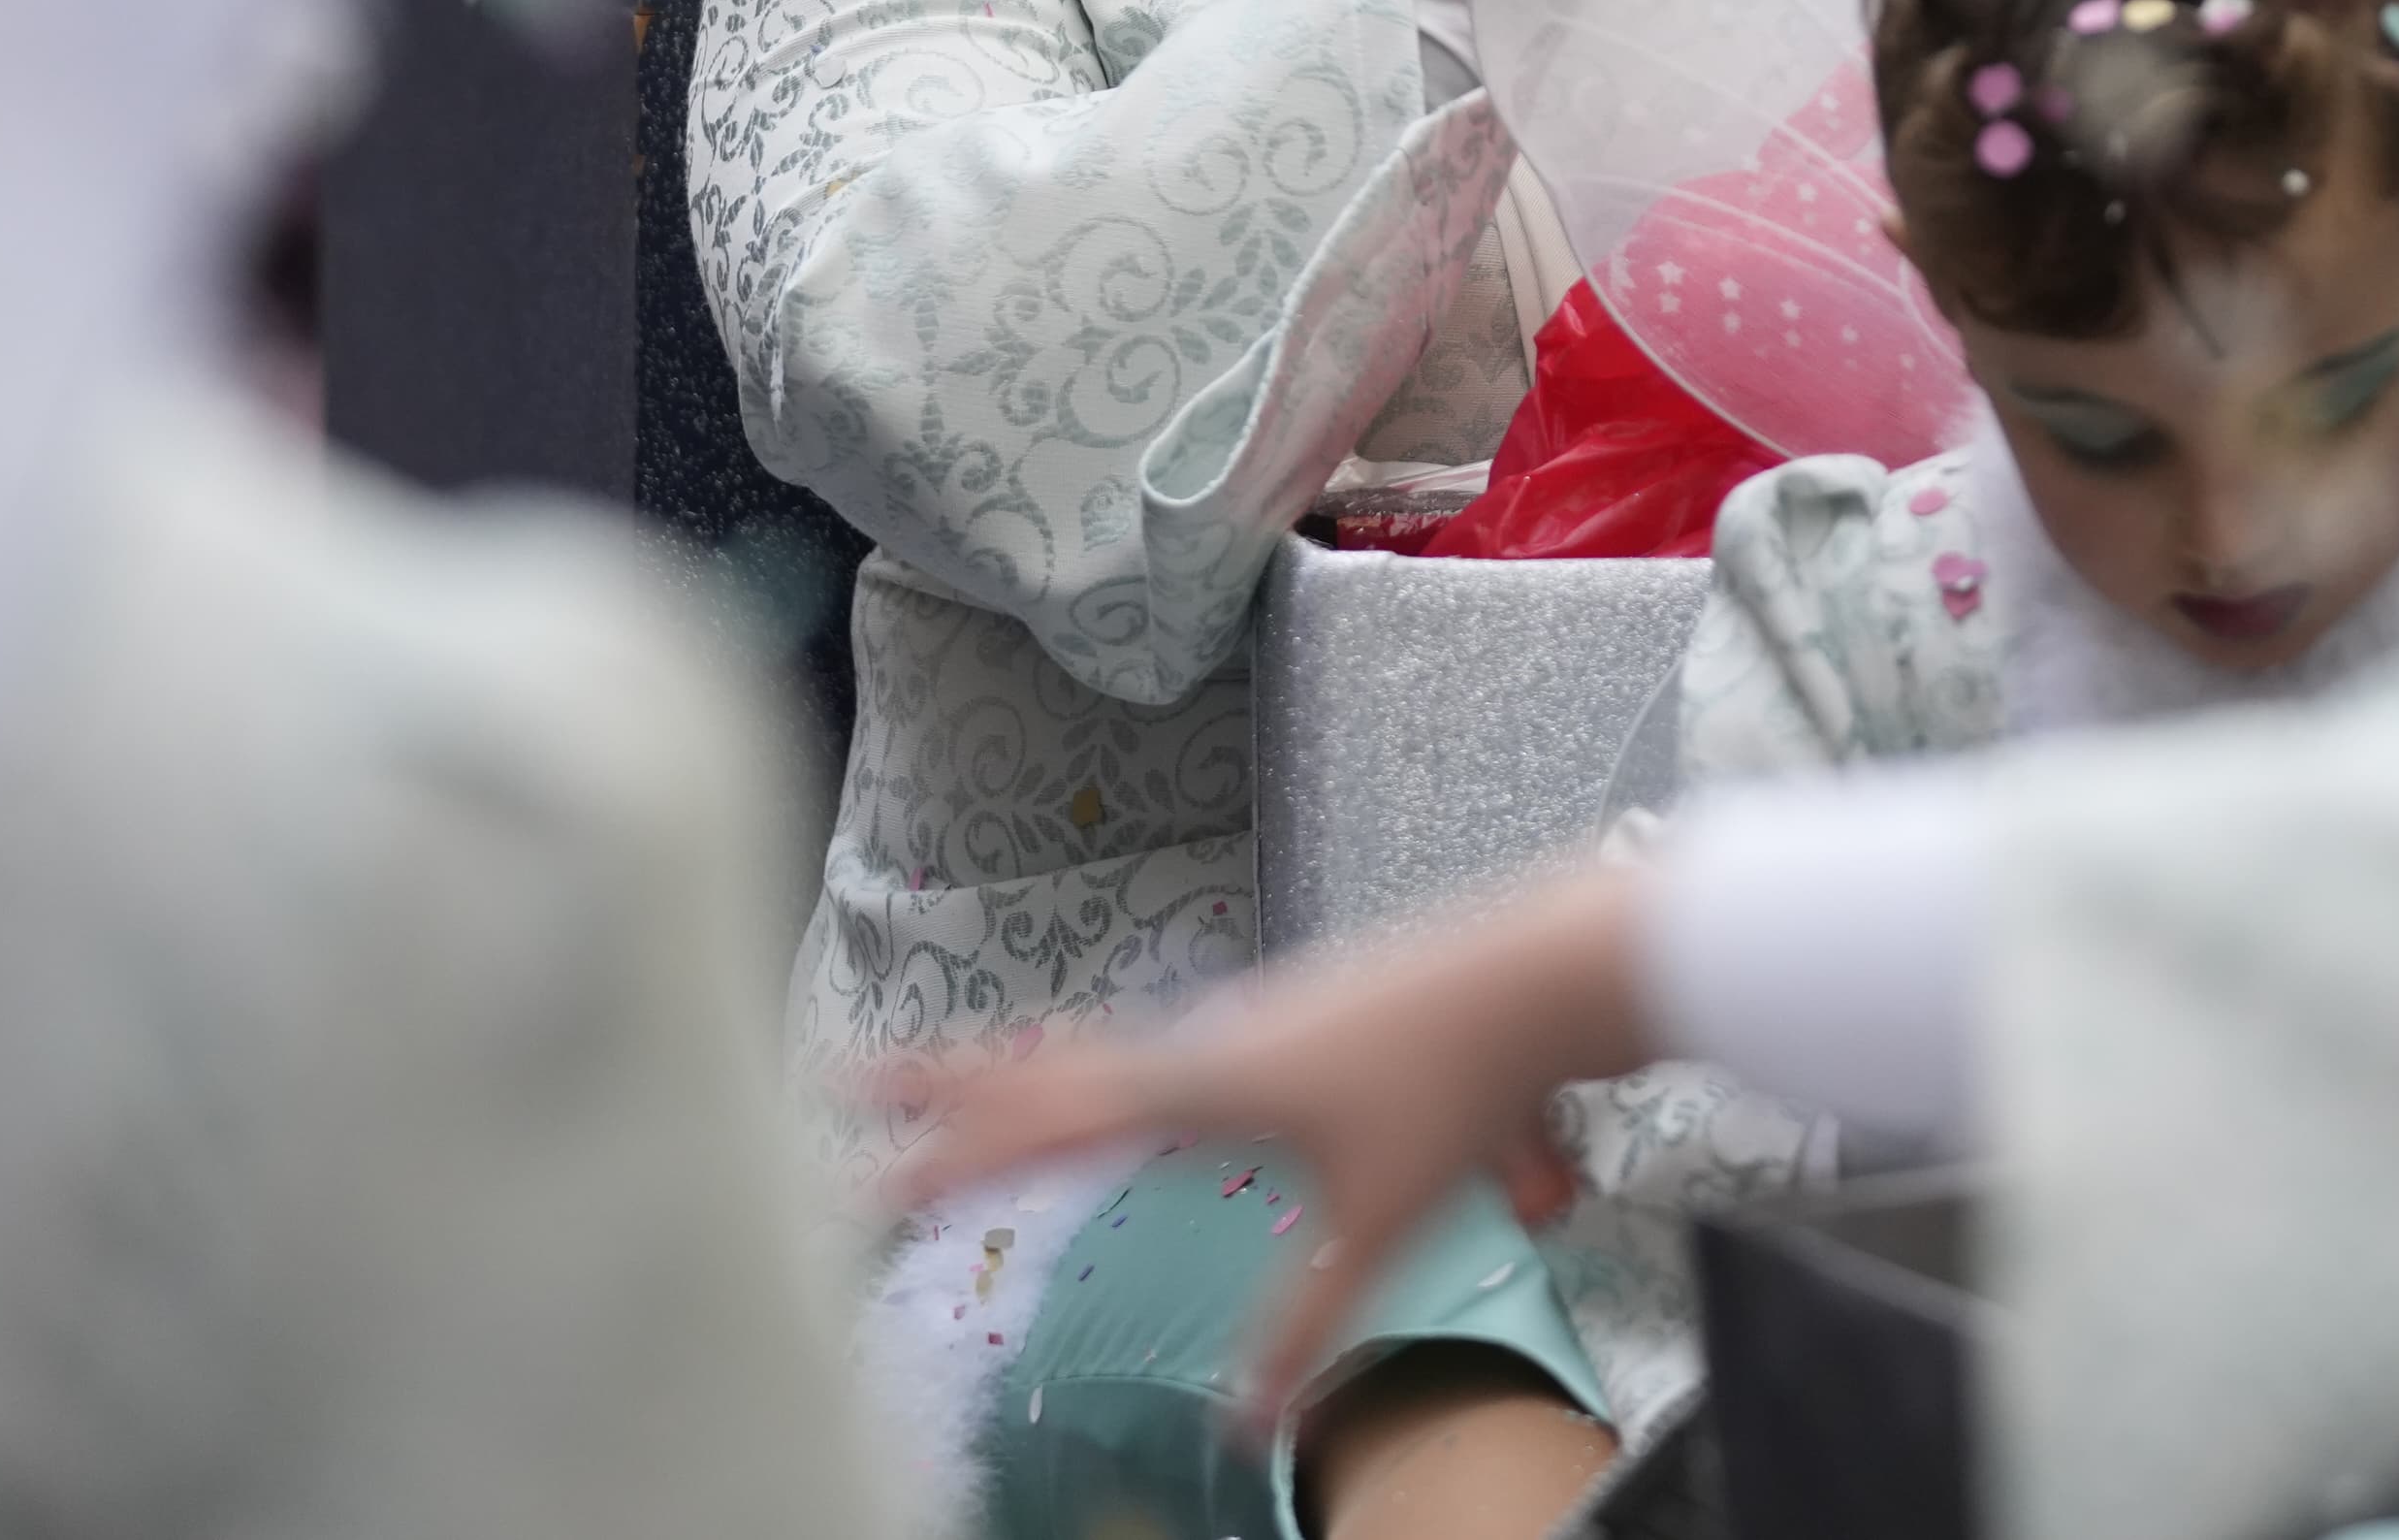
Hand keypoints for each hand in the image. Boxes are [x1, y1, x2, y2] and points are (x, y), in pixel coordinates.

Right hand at [875, 868, 1657, 1435]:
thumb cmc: (1462, 1083)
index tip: (866, 1171)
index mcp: (1203, 1081)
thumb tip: (1246, 1431)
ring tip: (967, 1091)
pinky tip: (1123, 1084)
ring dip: (1030, 1071)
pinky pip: (1176, 1051)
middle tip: (853, 1082)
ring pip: (1111, 1050)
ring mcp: (1254, 1018)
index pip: (1043, 1120)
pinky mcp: (1300, 1015)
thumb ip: (1306, 1325)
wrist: (1545, 968)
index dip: (949, 1150)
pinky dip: (1115, 1068)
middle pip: (1050, 1063)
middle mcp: (1212, 1037)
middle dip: (948, 1084)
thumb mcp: (1380, 1220)